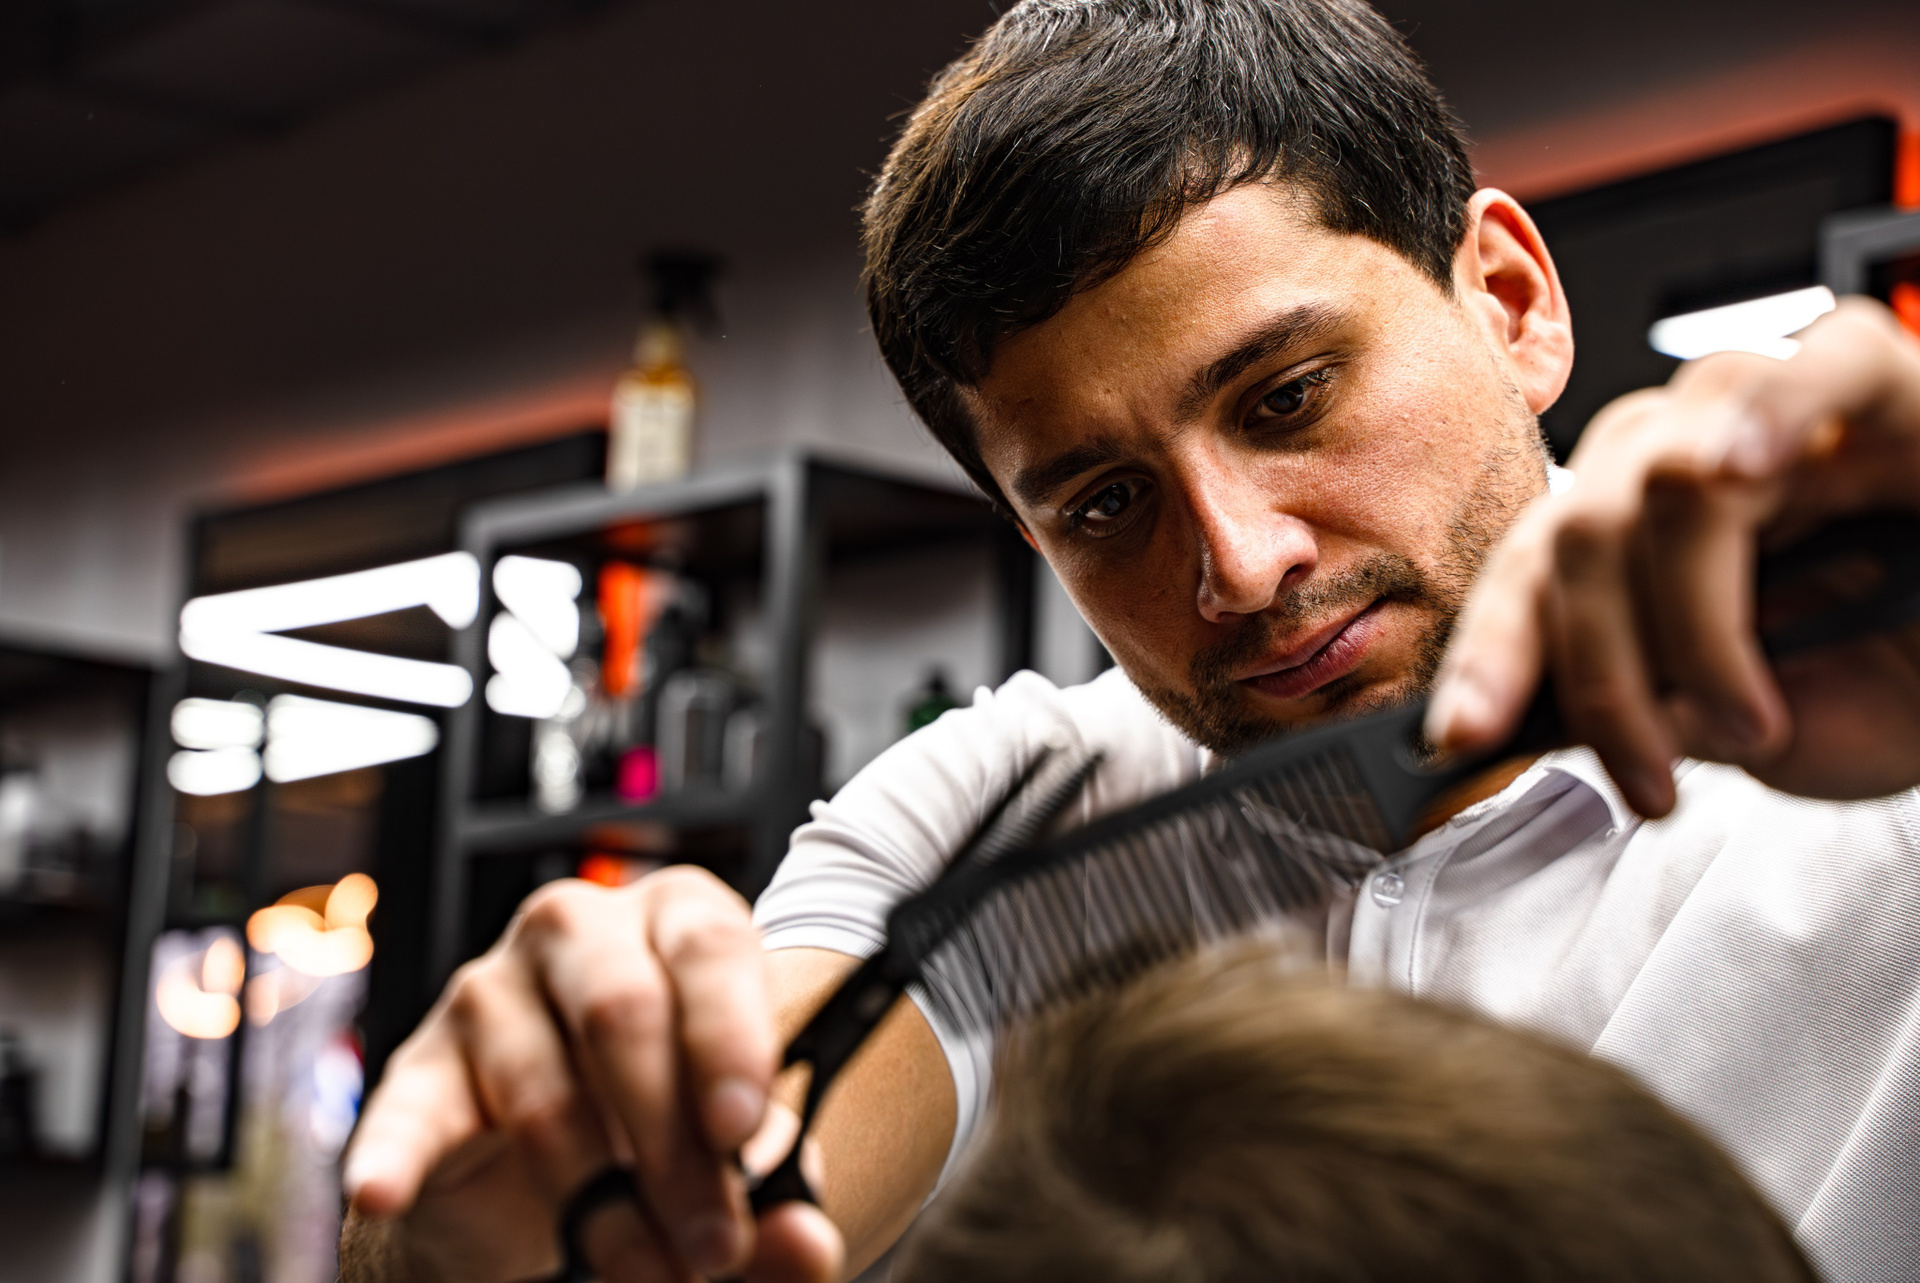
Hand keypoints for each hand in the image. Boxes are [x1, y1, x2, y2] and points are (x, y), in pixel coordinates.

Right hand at [340, 867, 842, 1282]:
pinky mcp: (418, 1073)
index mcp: (677, 920)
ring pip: (548, 1095)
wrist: (546, 1166)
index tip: (744, 1132)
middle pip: (623, 1013)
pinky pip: (409, 1117)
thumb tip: (806, 1241)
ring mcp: (489, 994)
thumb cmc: (662, 1123)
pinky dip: (394, 1158)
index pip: (708, 945)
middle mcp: (580, 933)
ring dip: (604, 1207)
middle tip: (713, 1246)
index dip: (730, 1036)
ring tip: (649, 1271)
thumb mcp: (738, 1157)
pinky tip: (385, 1188)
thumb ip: (781, 1197)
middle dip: (675, 1148)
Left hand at [1426, 297, 1919, 813]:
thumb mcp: (1767, 733)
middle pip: (1580, 530)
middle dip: (1597, 675)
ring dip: (1691, 621)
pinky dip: (1776, 414)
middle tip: (1650, 780)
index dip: (1489, 650)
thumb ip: (1666, 716)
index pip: (1532, 568)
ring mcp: (1783, 413)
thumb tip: (1570, 725)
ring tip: (1751, 723)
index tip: (1461, 736)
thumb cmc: (1897, 681)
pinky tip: (1748, 468)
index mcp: (1647, 526)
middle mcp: (1695, 455)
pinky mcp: (1888, 385)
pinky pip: (1823, 366)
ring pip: (1669, 478)